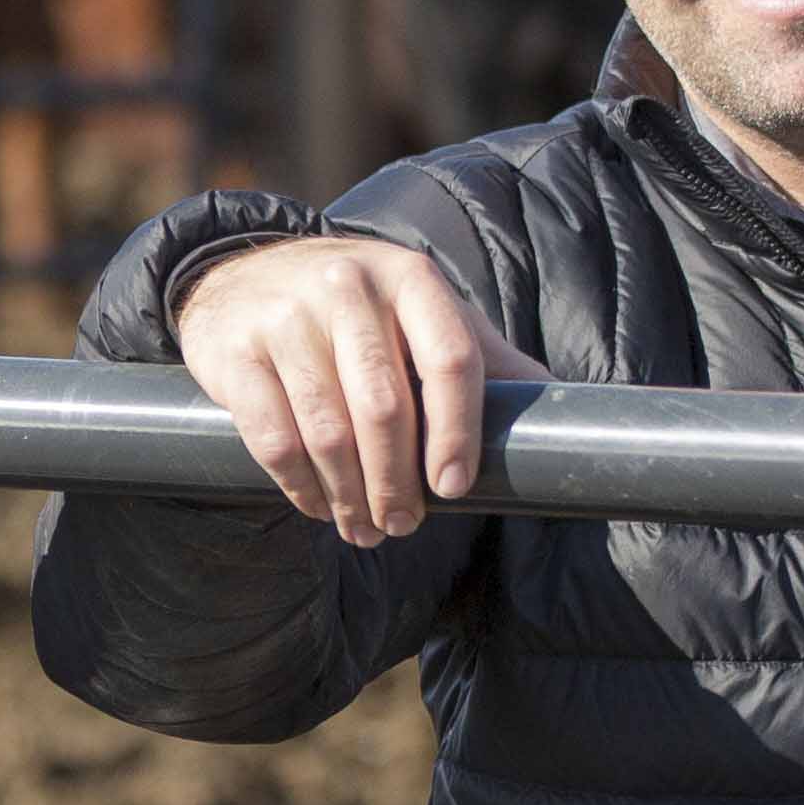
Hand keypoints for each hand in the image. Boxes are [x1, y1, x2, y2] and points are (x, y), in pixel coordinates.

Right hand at [174, 233, 528, 542]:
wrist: (240, 276)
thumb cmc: (356, 311)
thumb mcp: (421, 313)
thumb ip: (484, 358)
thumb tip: (569, 413)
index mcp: (409, 278)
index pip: (451, 359)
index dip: (458, 433)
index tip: (453, 488)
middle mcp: (346, 286)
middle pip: (385, 407)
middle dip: (397, 483)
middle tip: (404, 525)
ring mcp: (284, 316)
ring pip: (327, 431)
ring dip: (350, 497)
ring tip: (364, 528)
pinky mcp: (234, 352)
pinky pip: (274, 439)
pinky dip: (301, 488)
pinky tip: (319, 506)